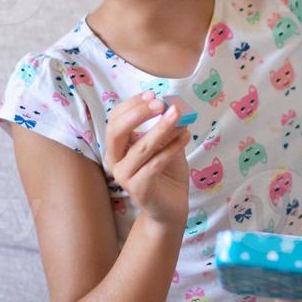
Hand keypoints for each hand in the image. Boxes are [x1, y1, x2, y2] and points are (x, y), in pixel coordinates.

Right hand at [103, 92, 190, 228]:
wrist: (171, 207)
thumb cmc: (166, 173)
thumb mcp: (165, 145)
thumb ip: (165, 128)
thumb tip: (172, 105)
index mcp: (117, 148)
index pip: (115, 119)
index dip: (132, 105)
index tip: (152, 94)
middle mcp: (115, 161)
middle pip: (116, 131)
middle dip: (138, 113)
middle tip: (160, 103)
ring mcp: (124, 176)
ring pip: (141, 147)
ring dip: (161, 128)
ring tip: (179, 114)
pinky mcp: (138, 188)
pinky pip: (156, 163)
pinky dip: (172, 146)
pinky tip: (186, 135)